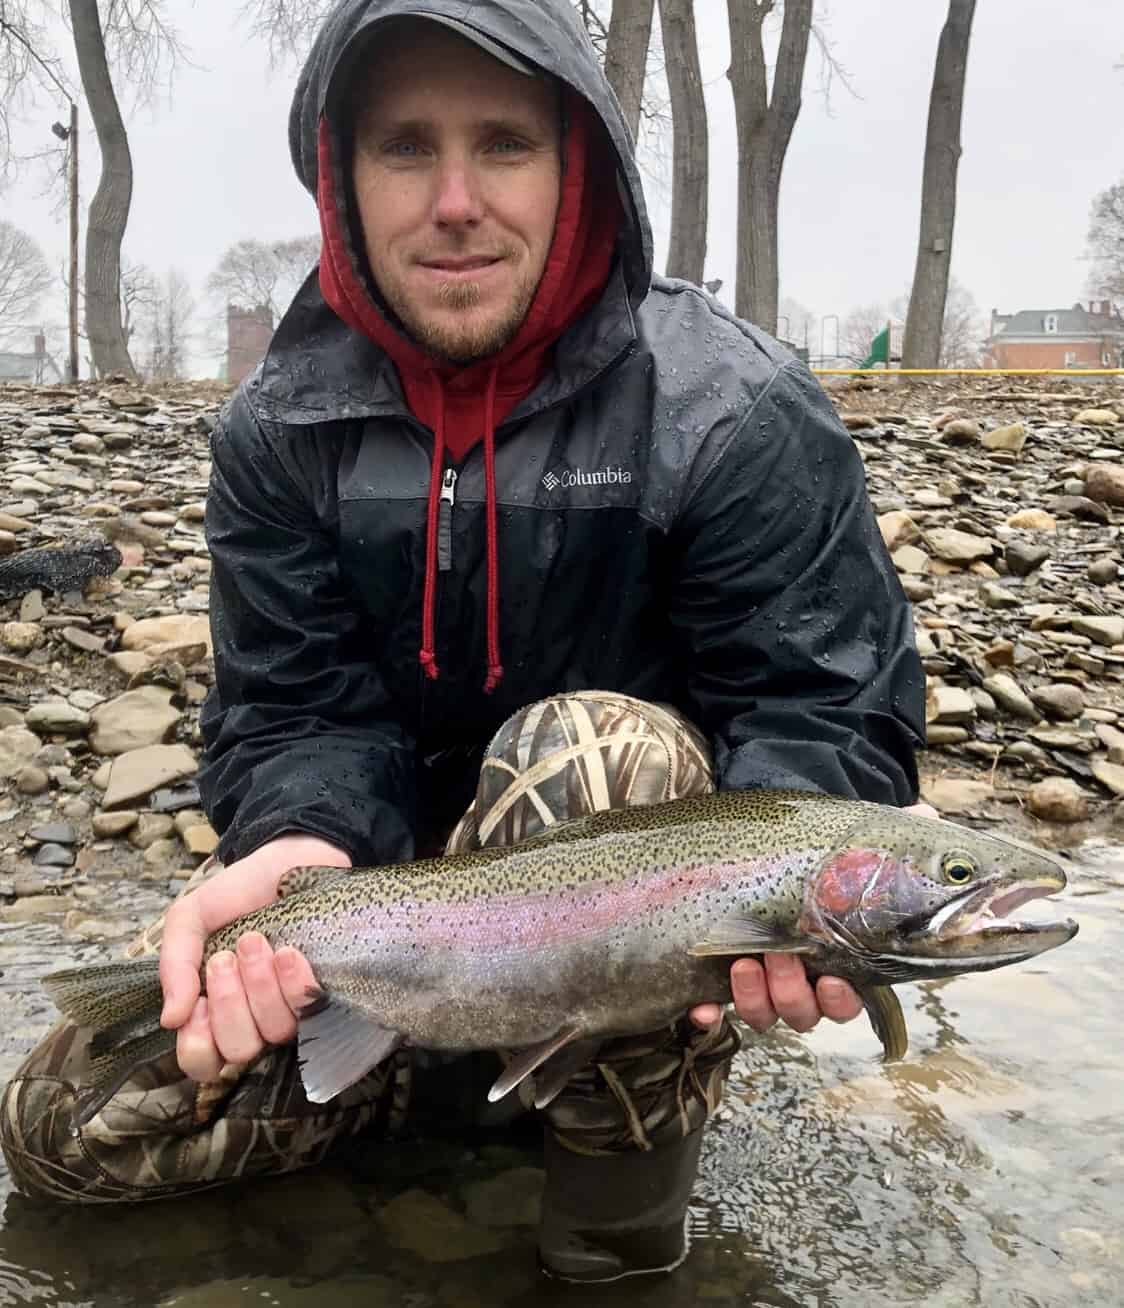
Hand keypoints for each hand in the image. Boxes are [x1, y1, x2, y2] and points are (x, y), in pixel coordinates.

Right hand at [159, 833, 350, 1081]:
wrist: (290, 858)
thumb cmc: (239, 893)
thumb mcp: (191, 918)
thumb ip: (174, 964)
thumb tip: (171, 1019)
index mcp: (215, 1010)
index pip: (202, 1062)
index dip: (198, 1043)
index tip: (199, 1002)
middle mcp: (254, 1019)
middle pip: (239, 1051)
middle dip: (229, 1004)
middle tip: (225, 958)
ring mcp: (292, 1009)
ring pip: (274, 1032)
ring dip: (260, 986)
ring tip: (256, 941)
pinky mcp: (325, 993)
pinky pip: (311, 1012)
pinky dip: (294, 983)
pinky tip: (288, 953)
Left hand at [689, 800, 939, 1032]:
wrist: (770, 846)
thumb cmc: (821, 856)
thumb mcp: (854, 846)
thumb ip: (891, 839)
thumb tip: (927, 815)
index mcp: (836, 963)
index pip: (846, 1001)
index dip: (839, 1000)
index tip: (831, 980)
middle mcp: (801, 981)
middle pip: (803, 1012)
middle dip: (792, 990)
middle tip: (781, 952)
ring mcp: (761, 982)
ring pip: (764, 1014)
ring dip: (755, 996)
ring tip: (745, 961)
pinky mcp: (722, 975)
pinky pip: (715, 1010)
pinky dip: (707, 1015)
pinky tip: (701, 1009)